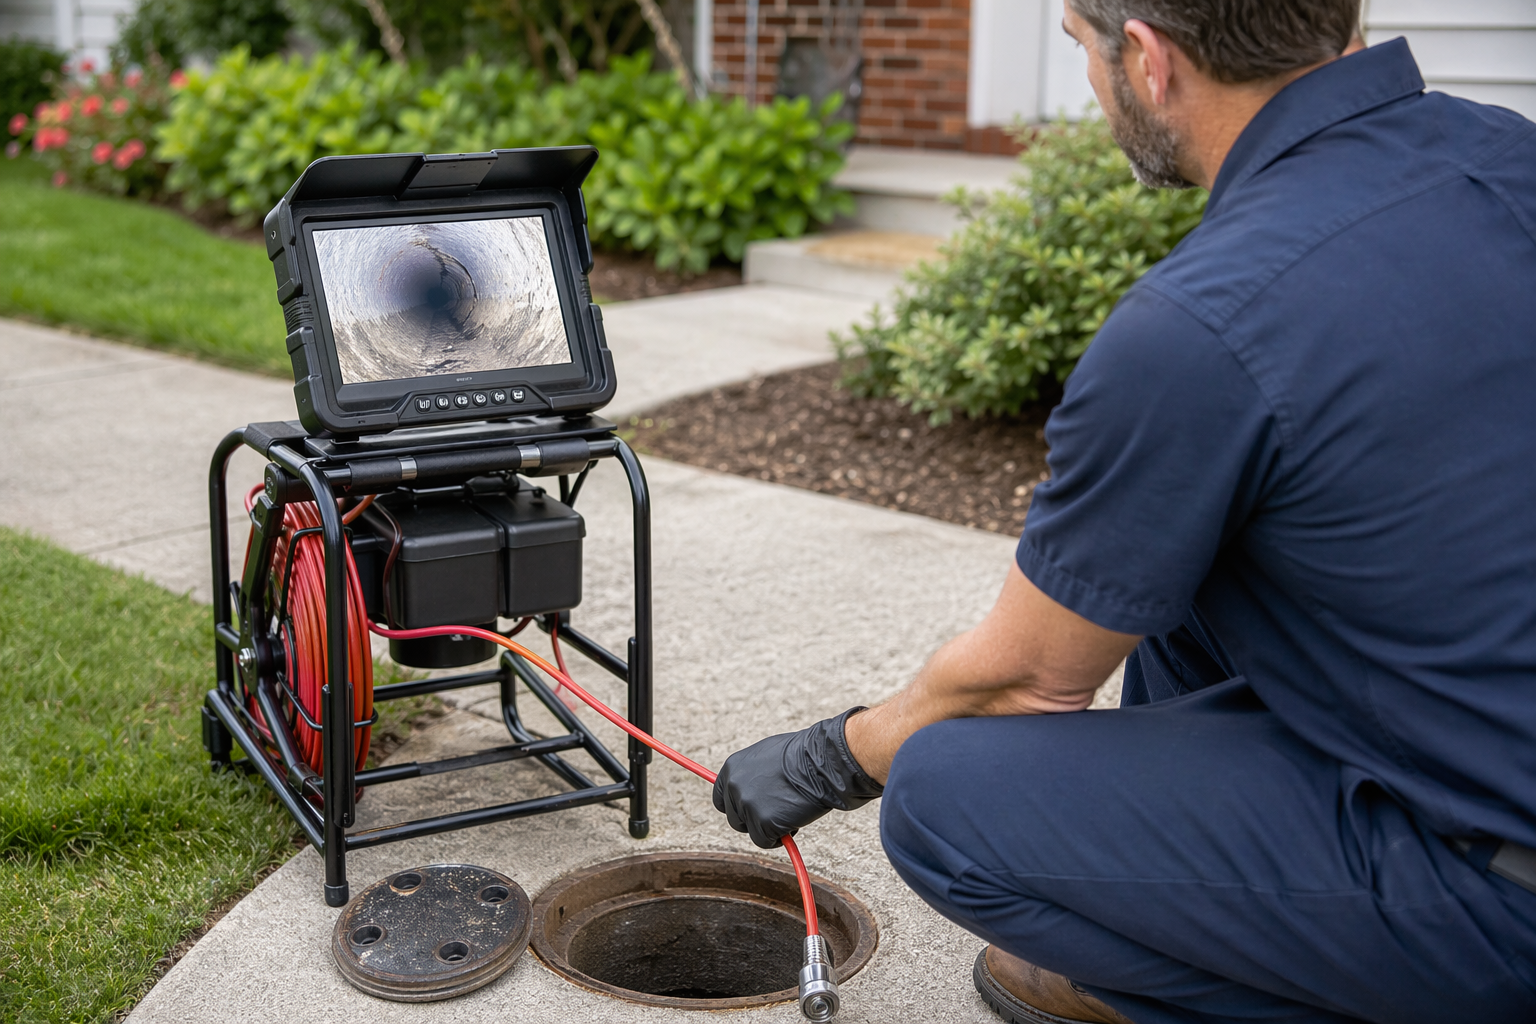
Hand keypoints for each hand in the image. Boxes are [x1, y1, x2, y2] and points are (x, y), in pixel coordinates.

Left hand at [712, 707, 884, 848]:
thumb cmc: (802, 755)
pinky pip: (766, 841)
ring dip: (768, 828)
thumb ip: (752, 774)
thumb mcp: (767, 756)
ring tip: (790, 811)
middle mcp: (734, 786)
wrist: (822, 761)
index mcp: (732, 767)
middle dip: (754, 819)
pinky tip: (794, 820)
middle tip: (777, 811)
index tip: (749, 812)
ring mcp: (747, 805)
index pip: (720, 798)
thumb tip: (748, 788)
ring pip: (751, 831)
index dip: (736, 807)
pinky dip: (780, 838)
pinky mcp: (763, 823)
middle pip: (735, 818)